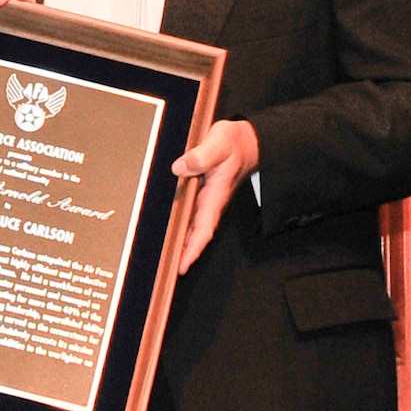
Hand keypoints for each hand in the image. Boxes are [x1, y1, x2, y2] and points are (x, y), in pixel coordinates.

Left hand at [172, 119, 259, 273]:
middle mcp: (211, 201)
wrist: (246, 140)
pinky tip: (169, 229)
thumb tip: (179, 168)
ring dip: (181, 241)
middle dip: (184, 253)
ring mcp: (207, 198)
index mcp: (216, 194)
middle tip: (167, 270)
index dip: (193, 248)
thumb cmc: (233, 142)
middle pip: (197, 234)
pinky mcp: (202, 191)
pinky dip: (181, 224)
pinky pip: (190, 213)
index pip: (204, 228)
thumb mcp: (218, 143)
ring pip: (192, 226)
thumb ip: (201, 156)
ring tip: (164, 257)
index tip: (183, 265)